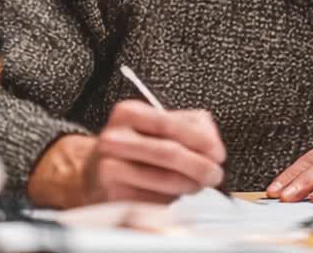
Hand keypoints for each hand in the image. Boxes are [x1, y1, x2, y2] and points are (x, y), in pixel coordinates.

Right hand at [27, 100, 226, 207]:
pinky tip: (173, 193)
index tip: (218, 152)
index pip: (170, 124)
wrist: (94, 173)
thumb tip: (212, 142)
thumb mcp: (157, 125)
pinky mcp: (112, 195)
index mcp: (127, 113)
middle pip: (168, 153)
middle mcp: (114, 138)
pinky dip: (171, 199)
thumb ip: (190, 125)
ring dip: (190, 184)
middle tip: (215, 173)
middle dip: (200, 166)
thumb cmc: (134, 146)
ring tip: (197, 183)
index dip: (200, 140)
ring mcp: (109, 168)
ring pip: (165, 180)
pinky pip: (154, 200)